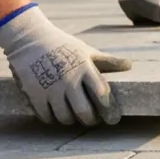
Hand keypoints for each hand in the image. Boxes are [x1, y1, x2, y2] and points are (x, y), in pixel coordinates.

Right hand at [0, 3, 132, 125]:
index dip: (109, 110)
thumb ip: (108, 61)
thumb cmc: (62, 45)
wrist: (29, 38)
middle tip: (92, 120)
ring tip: (72, 116)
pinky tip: (54, 114)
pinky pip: (46, 115)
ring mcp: (51, 87)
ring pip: (65, 117)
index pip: (102, 94)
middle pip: (84, 112)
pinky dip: (51, 118)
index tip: (112, 118)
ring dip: (70, 120)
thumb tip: (129, 66)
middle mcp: (69, 80)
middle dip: (90, 120)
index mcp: (85, 69)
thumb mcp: (86, 51)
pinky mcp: (34, 93)